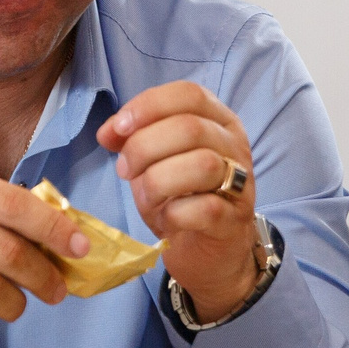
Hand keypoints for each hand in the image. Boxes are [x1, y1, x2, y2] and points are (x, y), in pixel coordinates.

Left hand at [97, 82, 260, 321]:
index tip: (118, 129)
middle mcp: (235, 146)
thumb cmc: (181, 199)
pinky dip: (175, 213)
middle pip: (191, 128)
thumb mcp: (153, 163)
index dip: (149, 106)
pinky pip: (205, 209)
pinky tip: (166, 220)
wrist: (207, 253)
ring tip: (146, 197)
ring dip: (159, 181)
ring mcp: (241, 184)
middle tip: (125, 170)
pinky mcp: (235, 221)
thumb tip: (107, 132)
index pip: (189, 94)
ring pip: (203, 165)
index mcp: (218, 121)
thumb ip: (132, 139)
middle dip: (145, 147)